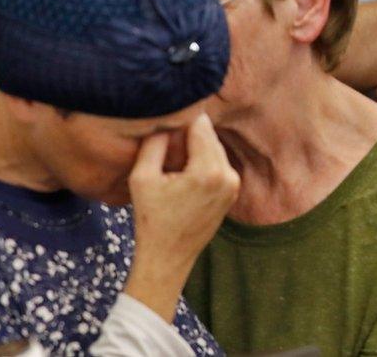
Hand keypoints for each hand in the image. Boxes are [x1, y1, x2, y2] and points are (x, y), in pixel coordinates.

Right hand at [125, 113, 239, 320]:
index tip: (166, 120)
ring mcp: (234, 184)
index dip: (181, 119)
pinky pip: (218, 162)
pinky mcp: (233, 190)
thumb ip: (155, 142)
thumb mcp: (142, 177)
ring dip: (196, 147)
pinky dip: (202, 160)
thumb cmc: (151, 218)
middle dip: (188, 133)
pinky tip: (182, 172)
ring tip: (172, 161)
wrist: (169, 257)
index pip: (200, 125)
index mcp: (208, 171)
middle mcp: (228, 174)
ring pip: (214, 147)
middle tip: (165, 142)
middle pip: (209, 135)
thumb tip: (166, 118)